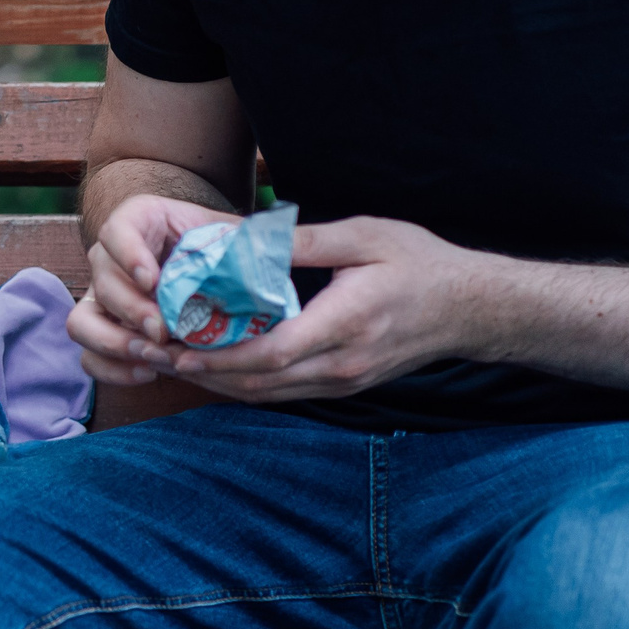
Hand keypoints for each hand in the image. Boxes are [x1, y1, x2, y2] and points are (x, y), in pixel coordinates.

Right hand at [67, 192, 241, 387]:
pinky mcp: (108, 332)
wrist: (207, 264)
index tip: (153, 279)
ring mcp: (105, 298)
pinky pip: (90, 356)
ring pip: (82, 321)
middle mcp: (112, 259)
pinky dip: (113, 368)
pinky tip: (149, 372)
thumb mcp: (235, 234)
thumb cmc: (223, 246)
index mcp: (137, 223)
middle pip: (99, 281)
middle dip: (130, 310)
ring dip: (114, 342)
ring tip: (153, 354)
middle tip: (163, 331)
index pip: (116, 231)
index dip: (129, 255)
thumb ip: (252, 239)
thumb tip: (287, 247)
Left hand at [156, 215, 483, 401]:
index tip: (176, 345)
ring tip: (171, 362)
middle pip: (261, 382)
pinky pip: (286, 392)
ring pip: (269, 393)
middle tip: (154, 353)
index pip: (272, 353)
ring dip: (218, 382)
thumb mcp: (366, 236)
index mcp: (346, 324)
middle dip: (203, 372)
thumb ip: (305, 240)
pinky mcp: (346, 383)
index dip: (220, 355)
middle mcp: (343, 363)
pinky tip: (216, 367)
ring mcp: (345, 380)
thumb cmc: (421, 264)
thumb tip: (247, 235)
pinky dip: (246, 383)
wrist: (474, 309)